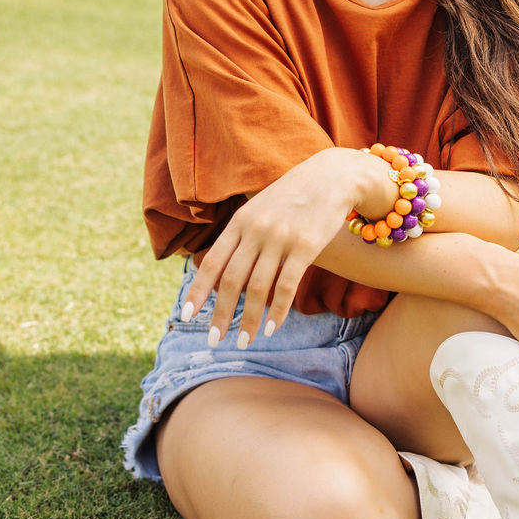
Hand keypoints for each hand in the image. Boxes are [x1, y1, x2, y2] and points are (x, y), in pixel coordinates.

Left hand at [181, 149, 383, 347]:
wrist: (332, 176)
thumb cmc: (293, 197)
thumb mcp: (259, 208)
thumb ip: (241, 235)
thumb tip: (220, 268)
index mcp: (239, 222)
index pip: (211, 263)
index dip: (198, 292)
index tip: (187, 316)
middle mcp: (255, 230)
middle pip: (231, 280)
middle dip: (220, 314)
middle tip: (214, 340)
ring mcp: (280, 238)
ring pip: (258, 288)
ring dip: (248, 320)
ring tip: (244, 341)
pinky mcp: (305, 246)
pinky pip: (287, 286)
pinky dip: (278, 312)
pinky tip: (271, 328)